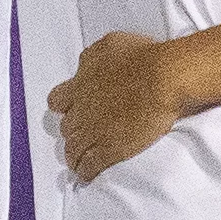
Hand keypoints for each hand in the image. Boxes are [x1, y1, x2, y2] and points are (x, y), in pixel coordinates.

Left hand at [50, 29, 193, 185]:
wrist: (163, 78)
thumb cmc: (143, 56)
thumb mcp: (111, 44)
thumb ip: (94, 57)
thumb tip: (88, 64)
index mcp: (80, 83)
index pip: (57, 100)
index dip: (64, 107)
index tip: (70, 109)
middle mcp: (81, 108)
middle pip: (66, 127)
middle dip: (73, 131)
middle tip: (82, 134)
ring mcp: (93, 131)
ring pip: (73, 149)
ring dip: (74, 156)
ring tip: (78, 162)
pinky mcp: (108, 149)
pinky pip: (89, 166)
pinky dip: (85, 171)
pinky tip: (87, 175)